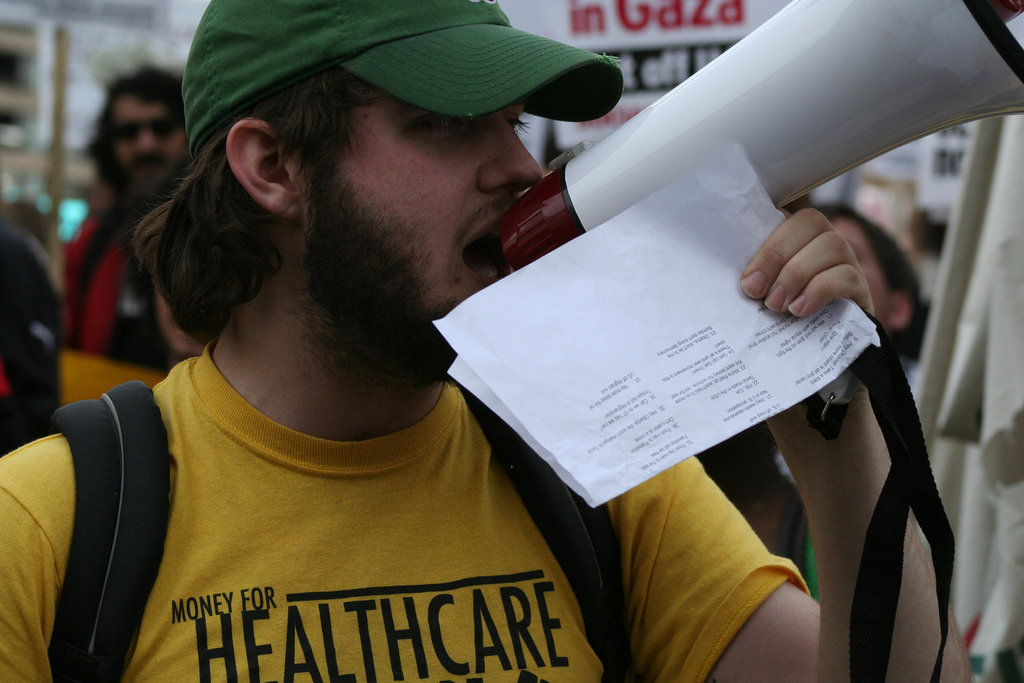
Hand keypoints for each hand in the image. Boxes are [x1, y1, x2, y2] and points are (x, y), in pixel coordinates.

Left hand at [739, 208, 872, 316]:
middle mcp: (824, 238)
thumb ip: (754, 275)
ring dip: (797, 275)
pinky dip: (819, 291)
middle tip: (757, 293)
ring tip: (776, 305)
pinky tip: (800, 310)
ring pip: (832, 245)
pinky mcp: (860, 285)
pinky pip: (846, 276)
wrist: (815, 346)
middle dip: (777, 257)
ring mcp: (847, 259)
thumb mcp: (762, 289)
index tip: (748, 281)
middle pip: (811, 222)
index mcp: (795, 232)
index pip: (786, 216)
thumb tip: (742, 280)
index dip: (767, 246)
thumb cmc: (778, 309)